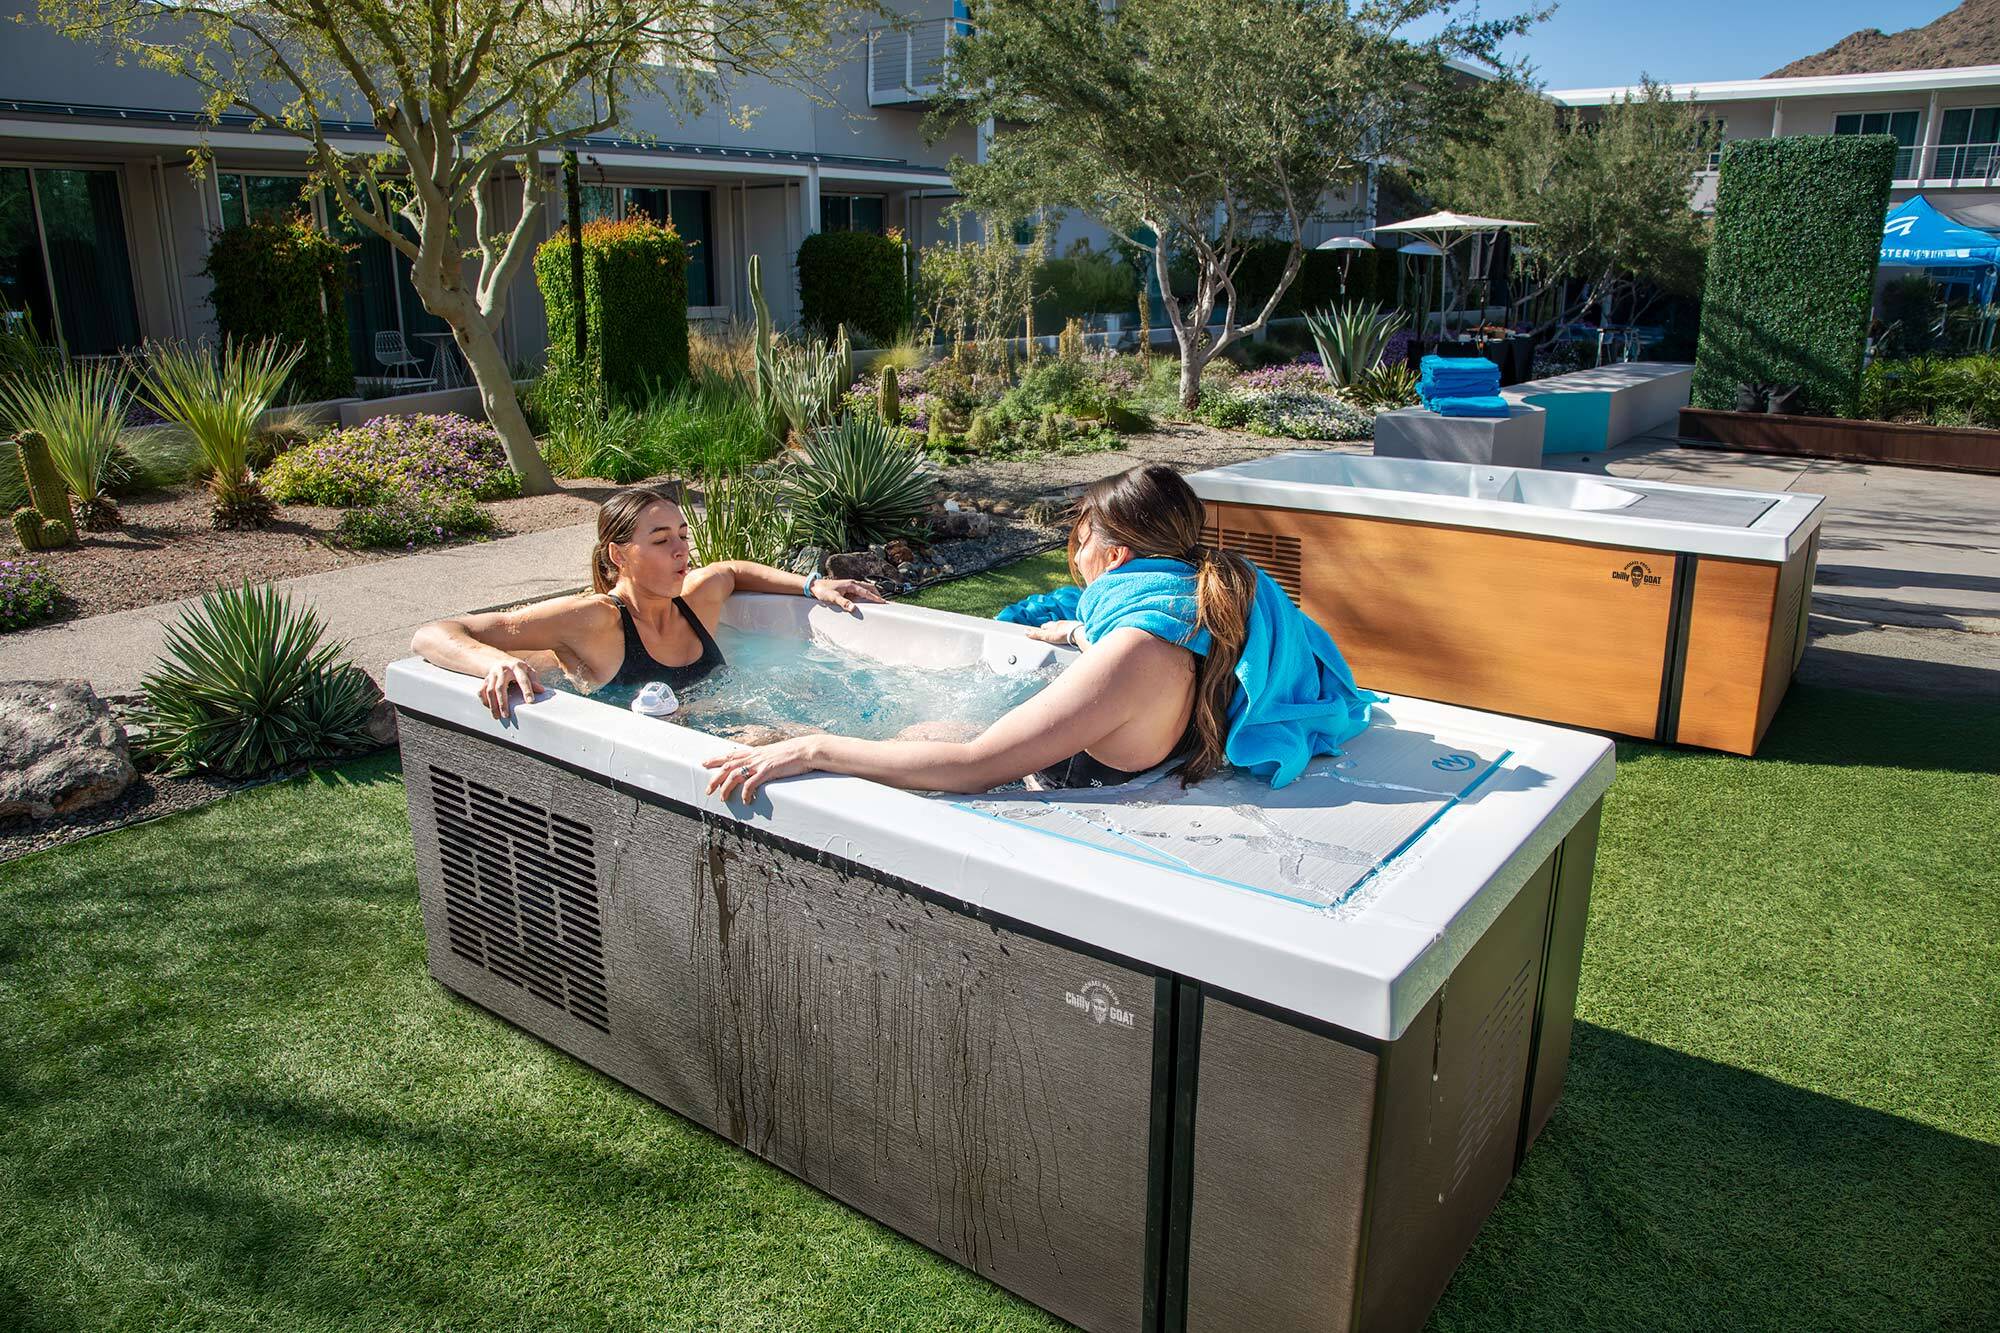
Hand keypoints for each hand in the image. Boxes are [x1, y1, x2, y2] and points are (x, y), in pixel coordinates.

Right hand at [478, 657, 540, 718]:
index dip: (527, 691)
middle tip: (506, 715)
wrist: (501, 661)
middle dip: (503, 703)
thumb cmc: (518, 669)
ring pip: (489, 690)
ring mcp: (492, 675)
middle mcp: (502, 670)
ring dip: (493, 705)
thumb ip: (534, 680)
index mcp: (516, 667)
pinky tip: (489, 708)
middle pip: (500, 687)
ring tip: (497, 716)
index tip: (530, 702)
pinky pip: (481, 691)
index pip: (522, 680)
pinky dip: (484, 700)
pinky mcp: (485, 679)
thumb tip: (541, 690)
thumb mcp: (528, 671)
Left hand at [703, 736, 822, 802]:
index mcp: (755, 752)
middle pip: (727, 766)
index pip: (730, 755)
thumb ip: (764, 759)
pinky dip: (745, 793)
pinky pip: (751, 784)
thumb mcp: (774, 754)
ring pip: (735, 775)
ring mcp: (760, 763)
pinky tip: (746, 801)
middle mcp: (754, 757)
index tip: (704, 763)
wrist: (806, 750)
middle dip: (715, 778)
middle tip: (707, 790)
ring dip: (726, 788)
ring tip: (722, 798)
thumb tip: (759, 766)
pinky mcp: (768, 771)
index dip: (716, 759)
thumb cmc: (794, 753)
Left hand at [812, 577, 887, 611]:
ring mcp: (851, 586)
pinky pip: (860, 592)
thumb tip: (853, 608)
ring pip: (866, 589)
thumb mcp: (833, 598)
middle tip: (883, 603)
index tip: (883, 602)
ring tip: (877, 602)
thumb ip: (843, 602)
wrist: (816, 586)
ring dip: (872, 594)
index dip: (875, 598)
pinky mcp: (848, 589)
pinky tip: (865, 602)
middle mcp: (853, 584)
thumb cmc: (823, 591)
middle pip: (869, 588)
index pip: (867, 592)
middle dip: (877, 594)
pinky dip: (866, 596)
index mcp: (851, 585)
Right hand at [1026, 620, 1084, 646]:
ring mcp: (1069, 625)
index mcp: (1053, 625)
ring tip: (1059, 635)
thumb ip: (1037, 634)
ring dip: (1060, 630)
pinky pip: (1071, 630)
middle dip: (1051, 629)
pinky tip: (1069, 636)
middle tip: (1049, 633)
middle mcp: (1061, 624)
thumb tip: (1026, 632)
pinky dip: (1068, 632)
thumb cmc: (1064, 634)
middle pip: (1053, 626)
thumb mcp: (1047, 636)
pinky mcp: (1076, 629)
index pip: (1044, 626)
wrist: (1079, 633)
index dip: (1042, 629)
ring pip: (1062, 627)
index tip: (1040, 631)